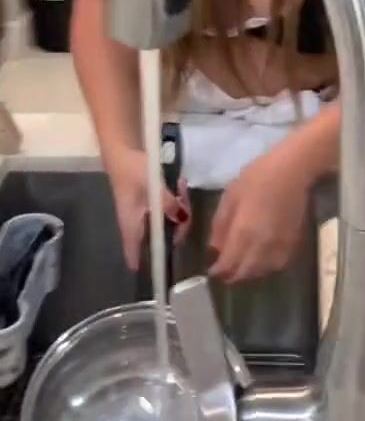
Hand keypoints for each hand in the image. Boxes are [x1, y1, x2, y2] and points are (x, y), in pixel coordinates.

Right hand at [108, 148, 190, 270]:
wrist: (122, 147)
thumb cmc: (132, 169)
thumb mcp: (152, 186)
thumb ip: (167, 203)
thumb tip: (181, 219)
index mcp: (131, 223)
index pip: (134, 252)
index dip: (146, 265)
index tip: (162, 273)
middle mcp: (136, 221)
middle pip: (159, 236)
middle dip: (178, 226)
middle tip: (186, 207)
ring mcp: (142, 211)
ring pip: (165, 220)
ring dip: (178, 208)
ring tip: (182, 188)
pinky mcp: (149, 200)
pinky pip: (165, 207)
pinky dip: (174, 200)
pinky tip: (179, 185)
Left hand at [207, 149, 312, 282]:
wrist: (293, 171)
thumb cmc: (258, 177)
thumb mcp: (231, 196)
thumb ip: (221, 224)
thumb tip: (214, 248)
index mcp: (244, 233)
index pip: (229, 264)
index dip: (219, 271)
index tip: (211, 270)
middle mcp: (262, 245)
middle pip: (246, 272)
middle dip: (233, 275)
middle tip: (224, 273)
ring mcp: (280, 245)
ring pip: (263, 271)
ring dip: (250, 273)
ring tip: (242, 268)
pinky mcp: (293, 241)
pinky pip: (279, 263)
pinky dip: (267, 267)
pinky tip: (262, 261)